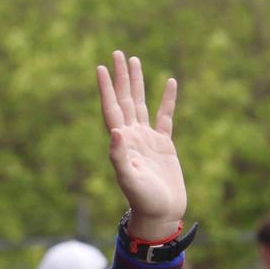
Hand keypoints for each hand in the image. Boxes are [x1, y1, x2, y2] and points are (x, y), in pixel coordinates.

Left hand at [95, 50, 185, 240]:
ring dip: (138, 83)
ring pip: (141, 104)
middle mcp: (132, 136)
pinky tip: (169, 82)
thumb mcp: (129, 179)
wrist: (160, 214)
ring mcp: (147, 139)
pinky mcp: (164, 144)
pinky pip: (165, 116)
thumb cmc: (143, 200)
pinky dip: (167, 99)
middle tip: (117, 53)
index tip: (100, 68)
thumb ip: (120, 156)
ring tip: (134, 60)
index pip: (111, 109)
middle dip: (121, 77)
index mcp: (122, 142)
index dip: (106, 89)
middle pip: (125, 100)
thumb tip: (116, 131)